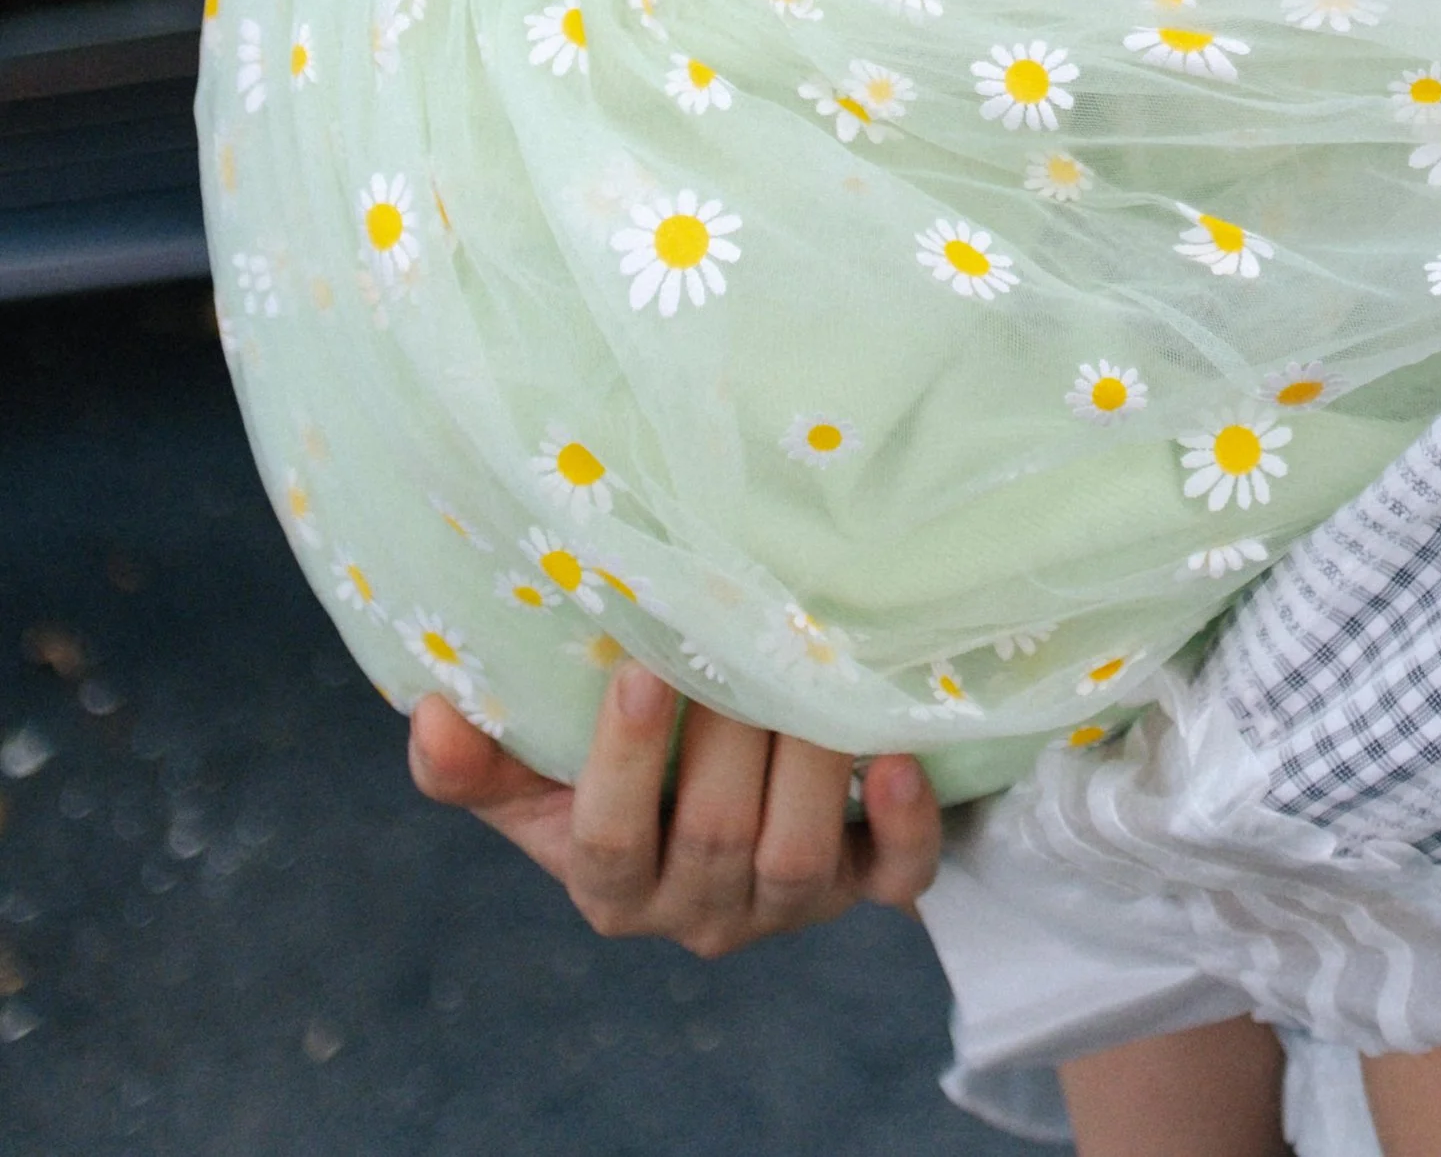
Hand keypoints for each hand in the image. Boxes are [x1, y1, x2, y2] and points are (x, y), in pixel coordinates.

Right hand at [407, 663, 941, 955]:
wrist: (725, 804)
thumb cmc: (624, 773)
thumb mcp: (538, 776)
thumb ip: (477, 761)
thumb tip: (430, 713)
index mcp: (611, 885)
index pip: (610, 844)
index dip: (626, 765)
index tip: (641, 674)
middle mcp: (696, 909)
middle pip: (715, 839)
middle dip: (731, 738)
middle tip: (745, 636)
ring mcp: (785, 905)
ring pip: (798, 858)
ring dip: (810, 764)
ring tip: (814, 672)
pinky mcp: (863, 889)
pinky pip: (896, 881)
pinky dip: (905, 826)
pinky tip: (899, 757)